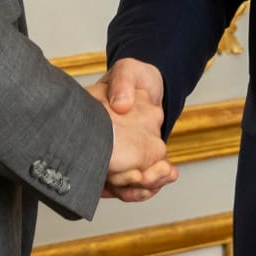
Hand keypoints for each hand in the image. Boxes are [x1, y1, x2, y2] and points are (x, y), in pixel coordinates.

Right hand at [94, 58, 177, 201]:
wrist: (150, 82)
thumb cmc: (134, 75)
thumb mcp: (127, 70)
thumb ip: (122, 83)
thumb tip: (121, 105)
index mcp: (88, 122)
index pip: (88, 153)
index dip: (108, 169)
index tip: (133, 172)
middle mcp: (97, 142)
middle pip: (103, 176)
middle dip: (127, 184)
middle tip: (149, 176)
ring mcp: (112, 153)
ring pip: (119, 183)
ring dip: (143, 186)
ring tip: (166, 173)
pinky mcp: (129, 159)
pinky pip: (134, 179)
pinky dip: (151, 182)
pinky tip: (167, 174)